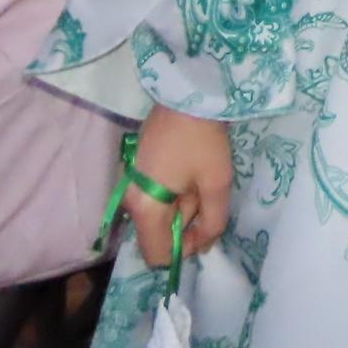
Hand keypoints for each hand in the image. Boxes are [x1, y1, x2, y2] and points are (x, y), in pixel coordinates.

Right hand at [126, 107, 233, 268]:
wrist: (188, 92)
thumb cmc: (203, 140)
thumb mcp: (216, 184)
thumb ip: (213, 221)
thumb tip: (206, 244)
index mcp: (145, 208)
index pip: (157, 255)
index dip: (186, 250)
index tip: (207, 227)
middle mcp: (131, 199)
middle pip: (159, 233)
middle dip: (188, 222)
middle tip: (206, 192)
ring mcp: (132, 182)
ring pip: (160, 212)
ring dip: (184, 203)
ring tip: (201, 174)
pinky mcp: (139, 167)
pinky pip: (157, 194)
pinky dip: (177, 189)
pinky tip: (192, 167)